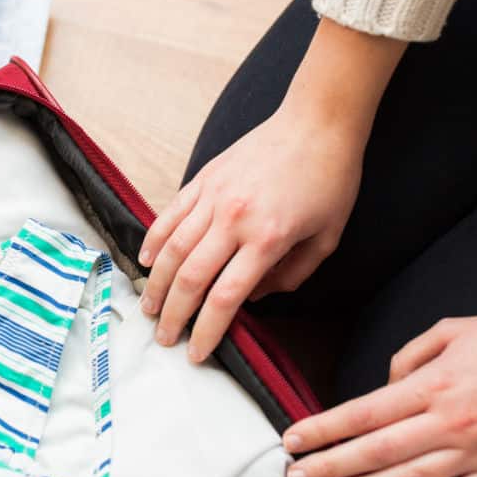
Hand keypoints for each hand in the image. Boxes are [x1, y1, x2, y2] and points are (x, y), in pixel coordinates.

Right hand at [138, 18, 406, 361]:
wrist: (317, 123)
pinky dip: (154, 240)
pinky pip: (170, 214)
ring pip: (171, 248)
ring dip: (155, 282)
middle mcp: (233, 218)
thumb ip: (291, 276)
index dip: (207, 330)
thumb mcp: (327, 239)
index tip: (196, 353)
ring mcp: (213, 195)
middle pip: (190, 278)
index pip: (225, 297)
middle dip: (173, 315)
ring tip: (149, 307)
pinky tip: (146, 261)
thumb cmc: (330, 180)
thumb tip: (253, 297)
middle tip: (163, 338)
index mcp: (267, 238)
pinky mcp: (203, 178)